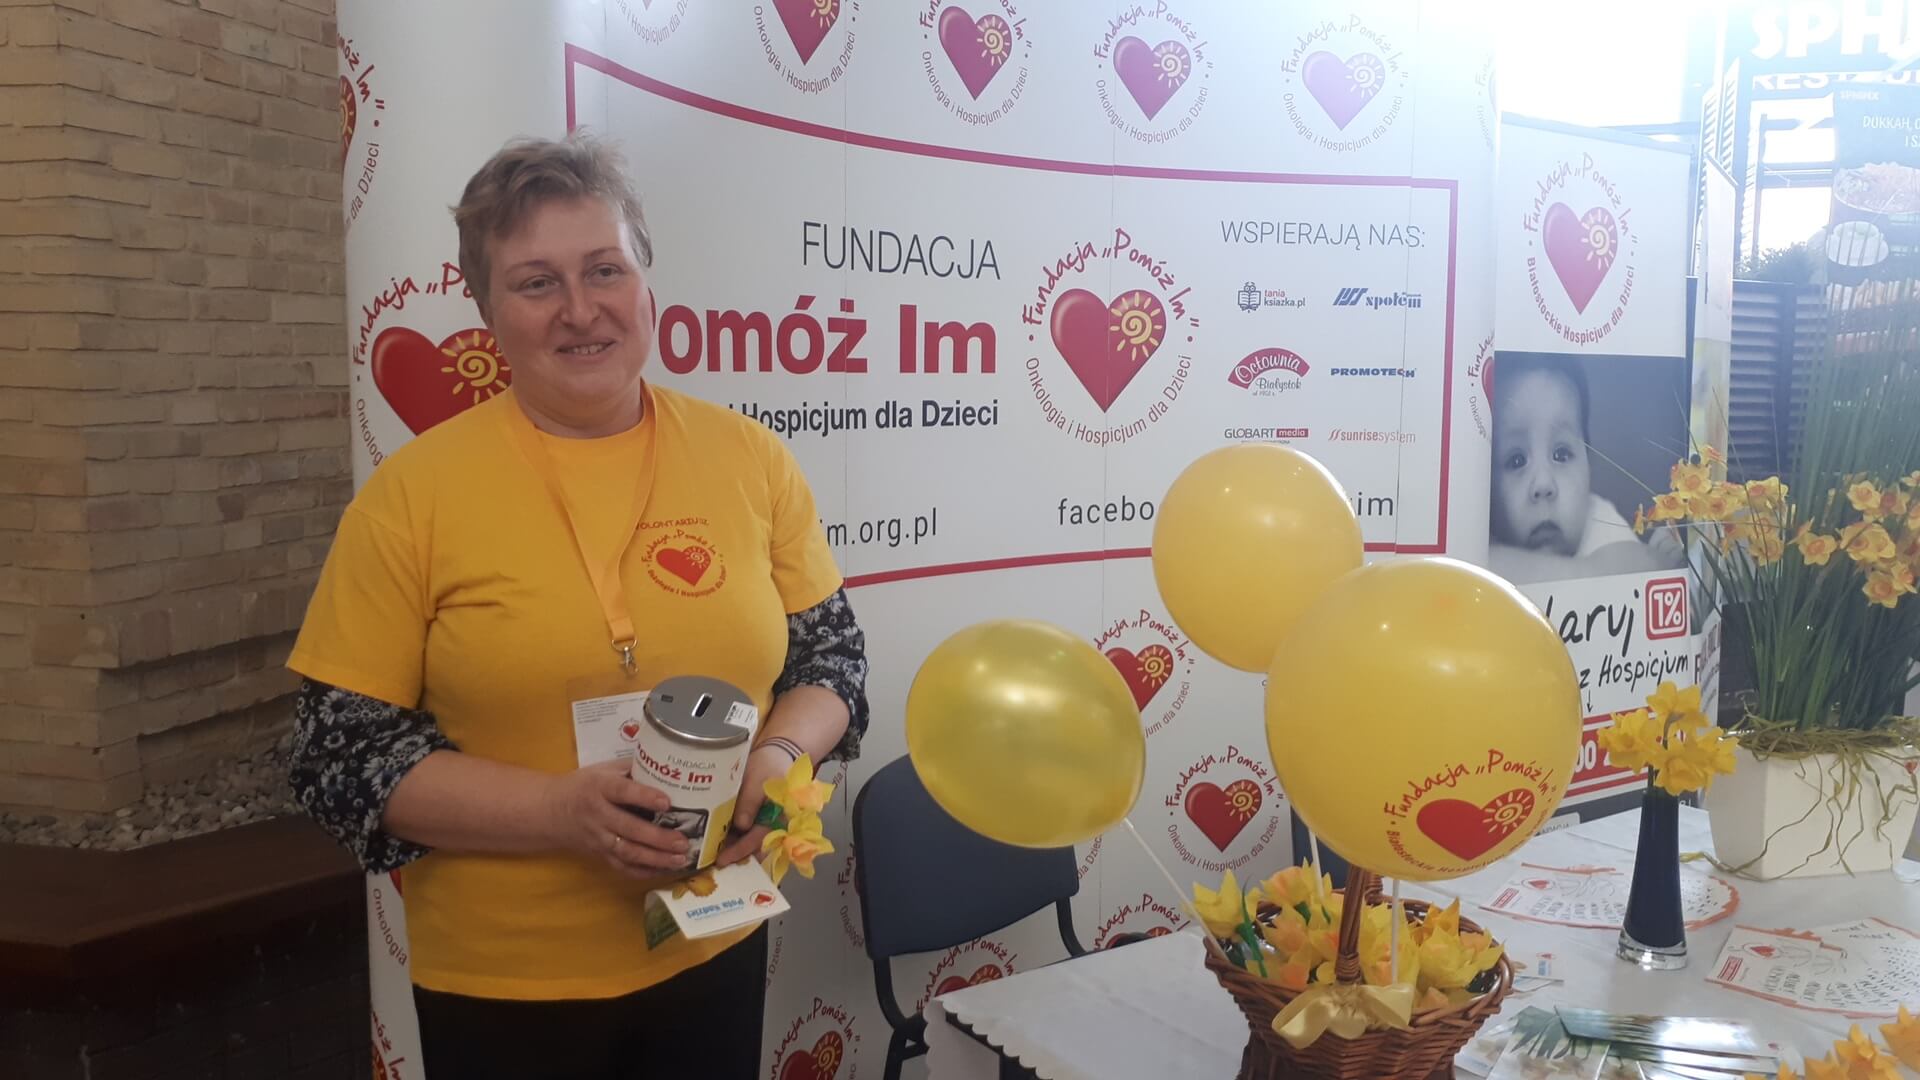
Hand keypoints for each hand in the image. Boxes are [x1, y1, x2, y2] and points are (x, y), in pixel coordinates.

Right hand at [540, 760, 693, 878]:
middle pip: (629, 828)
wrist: (550, 811)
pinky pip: (621, 867)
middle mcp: (598, 815)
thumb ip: (632, 769)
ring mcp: (598, 838)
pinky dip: (643, 872)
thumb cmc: (583, 786)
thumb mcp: (603, 770)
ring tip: (680, 859)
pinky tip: (663, 871)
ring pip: (627, 852)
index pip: (622, 792)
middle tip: (683, 841)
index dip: (644, 797)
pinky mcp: (599, 855)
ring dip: (655, 858)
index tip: (667, 802)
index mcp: (599, 788)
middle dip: (658, 838)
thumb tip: (668, 766)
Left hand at [716, 744, 793, 866]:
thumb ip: (750, 802)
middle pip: (755, 847)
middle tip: (710, 861)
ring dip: (732, 848)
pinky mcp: (758, 821)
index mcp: (781, 817)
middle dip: (734, 855)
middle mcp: (776, 826)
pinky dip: (733, 839)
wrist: (775, 755)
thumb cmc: (768, 766)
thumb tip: (741, 826)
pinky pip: (747, 834)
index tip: (722, 859)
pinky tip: (717, 840)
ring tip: (710, 853)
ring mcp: (766, 824)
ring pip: (749, 843)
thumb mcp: (757, 780)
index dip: (740, 850)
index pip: (759, 840)